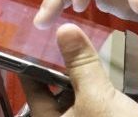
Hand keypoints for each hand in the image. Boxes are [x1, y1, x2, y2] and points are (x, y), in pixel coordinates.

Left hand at [19, 25, 137, 116]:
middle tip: (67, 35)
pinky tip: (104, 73)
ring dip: (82, 79)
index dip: (34, 60)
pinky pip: (92, 109)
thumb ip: (81, 64)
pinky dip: (96, 93)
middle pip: (54, 94)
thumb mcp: (97, 97)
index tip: (40, 34)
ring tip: (86, 48)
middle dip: (62, 67)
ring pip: (75, 101)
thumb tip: (64, 28)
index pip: (32, 88)